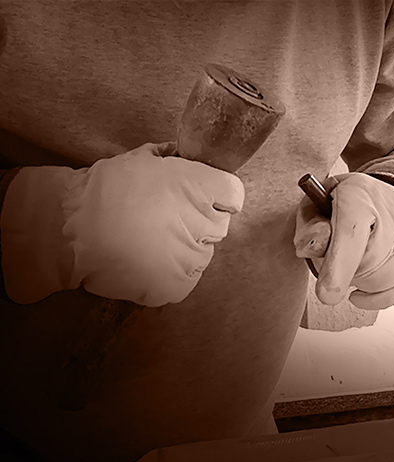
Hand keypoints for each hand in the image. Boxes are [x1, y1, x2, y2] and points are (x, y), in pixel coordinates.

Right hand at [3, 142, 244, 305]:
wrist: (71, 229)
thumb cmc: (105, 189)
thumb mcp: (141, 159)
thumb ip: (171, 157)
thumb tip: (182, 154)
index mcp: (200, 188)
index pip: (234, 193)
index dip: (218, 195)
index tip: (203, 197)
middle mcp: (204, 223)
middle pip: (218, 225)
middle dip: (198, 222)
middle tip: (165, 220)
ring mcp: (192, 258)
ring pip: (202, 254)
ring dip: (184, 249)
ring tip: (148, 242)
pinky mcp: (178, 285)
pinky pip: (185, 278)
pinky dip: (170, 273)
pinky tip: (145, 261)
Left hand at [294, 172, 393, 309]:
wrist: (378, 194)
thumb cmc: (339, 205)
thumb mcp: (313, 206)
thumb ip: (310, 227)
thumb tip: (316, 245)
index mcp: (357, 196)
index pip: (352, 233)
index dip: (340, 267)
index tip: (327, 294)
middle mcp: (390, 212)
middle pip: (373, 263)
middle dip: (349, 277)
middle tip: (336, 269)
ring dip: (368, 288)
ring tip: (354, 274)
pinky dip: (389, 297)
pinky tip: (372, 291)